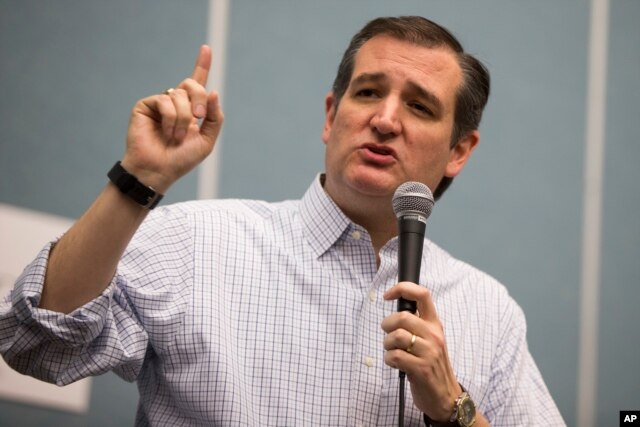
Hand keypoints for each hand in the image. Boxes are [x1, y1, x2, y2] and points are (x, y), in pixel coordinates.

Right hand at [122, 45, 223, 192]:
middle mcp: (176, 103)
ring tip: (175, 137)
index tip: (206, 48)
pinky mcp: (146, 105)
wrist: (159, 170)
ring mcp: (160, 103)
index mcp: (191, 109)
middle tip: (197, 118)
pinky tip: (166, 132)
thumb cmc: (181, 159)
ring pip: (179, 95)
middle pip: (192, 84)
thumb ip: (214, 117)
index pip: (198, 83)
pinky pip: (165, 100)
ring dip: (183, 118)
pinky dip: (171, 118)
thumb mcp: (206, 140)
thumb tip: (213, 91)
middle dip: (199, 99)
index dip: (202, 65)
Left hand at [382, 282, 461, 420]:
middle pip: (402, 317)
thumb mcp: (430, 340)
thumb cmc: (432, 366)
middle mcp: (434, 335)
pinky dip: (388, 359)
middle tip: (388, 336)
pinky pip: (394, 356)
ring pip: (396, 336)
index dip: (402, 288)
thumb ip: (417, 324)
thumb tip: (396, 310)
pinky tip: (395, 364)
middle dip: (386, 325)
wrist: (446, 397)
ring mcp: (429, 352)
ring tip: (392, 352)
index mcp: (435, 324)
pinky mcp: (421, 369)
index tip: (387, 295)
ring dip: (387, 344)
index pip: (423, 294)